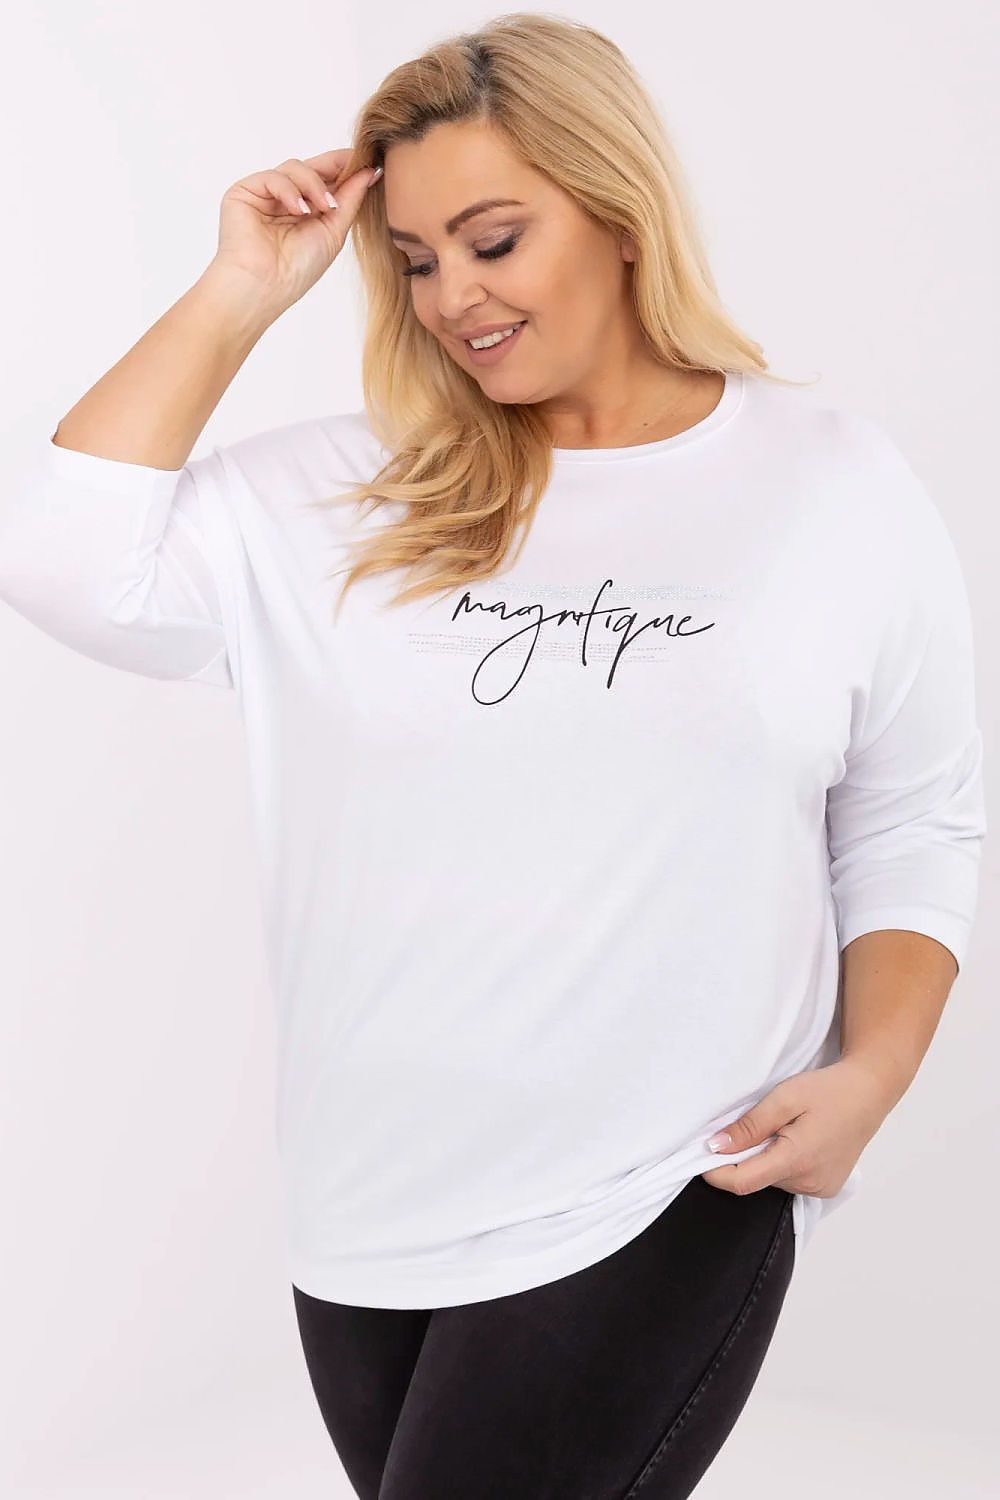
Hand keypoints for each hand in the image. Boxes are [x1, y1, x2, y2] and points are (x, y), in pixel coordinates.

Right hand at [209, 149, 381, 316]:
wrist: (266, 285)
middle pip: (311, 168)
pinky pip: (273, 176)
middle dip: (335, 167)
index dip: (345, 168)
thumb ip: (350, 199)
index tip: (370, 163)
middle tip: (356, 165)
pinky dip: (290, 190)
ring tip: (325, 208)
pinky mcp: (245, 191)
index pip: (326, 180)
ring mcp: (265, 194)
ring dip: (314, 184)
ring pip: (294, 167)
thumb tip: (370, 172)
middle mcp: (285, 200)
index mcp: (306, 211)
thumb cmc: (298, 269)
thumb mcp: (334, 231)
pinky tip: (299, 210)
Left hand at [699, 1056, 895, 1197]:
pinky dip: (783, 1163)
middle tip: (755, 1123)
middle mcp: (810, 1182)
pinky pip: (790, 1180)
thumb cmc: (828, 1090)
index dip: (716, 1172)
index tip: (701, 1154)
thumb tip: (715, 1147)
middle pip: (757, 1179)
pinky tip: (797, 1140)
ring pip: (772, 1180)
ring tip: (783, 1128)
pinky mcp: (826, 1187)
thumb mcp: (784, 1098)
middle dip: (744, 1156)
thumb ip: (749, 1126)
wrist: (869, 1093)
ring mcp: (820, 1188)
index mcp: (797, 1160)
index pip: (742, 1182)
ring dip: (765, 1158)